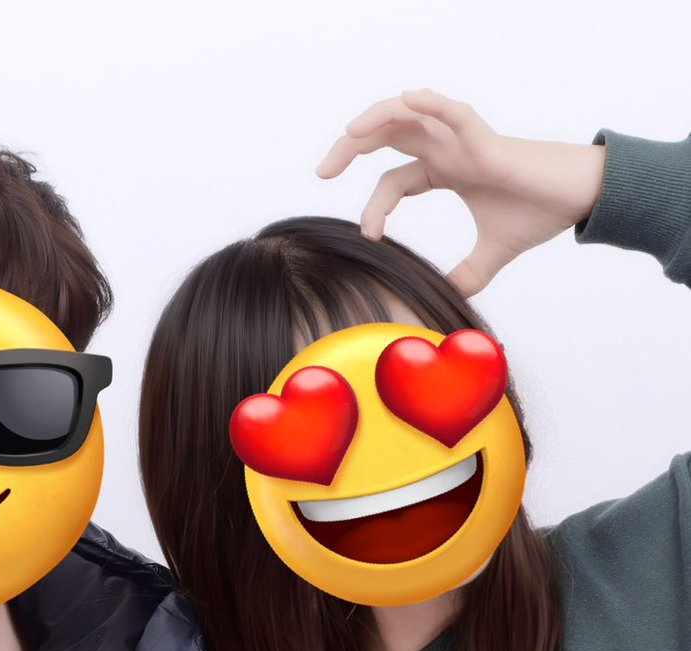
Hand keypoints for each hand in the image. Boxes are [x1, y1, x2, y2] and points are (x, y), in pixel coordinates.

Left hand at [317, 89, 606, 296]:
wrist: (578, 200)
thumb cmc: (538, 215)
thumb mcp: (489, 256)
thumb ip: (464, 275)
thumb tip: (446, 300)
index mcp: (445, 170)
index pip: (394, 181)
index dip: (375, 209)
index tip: (370, 238)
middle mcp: (449, 148)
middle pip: (388, 136)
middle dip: (351, 148)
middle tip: (322, 171)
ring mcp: (464, 139)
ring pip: (409, 116)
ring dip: (375, 121)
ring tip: (347, 135)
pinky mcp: (486, 139)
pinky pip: (453, 113)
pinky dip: (430, 105)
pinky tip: (406, 102)